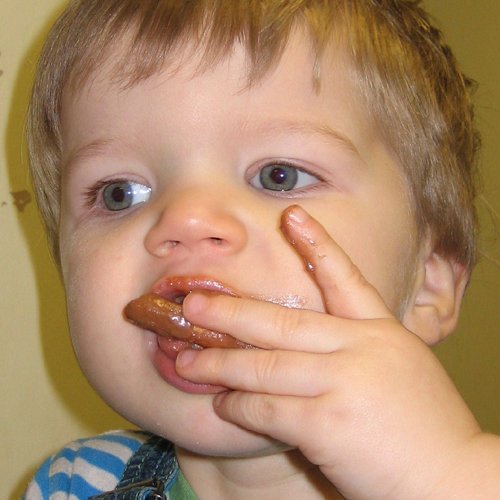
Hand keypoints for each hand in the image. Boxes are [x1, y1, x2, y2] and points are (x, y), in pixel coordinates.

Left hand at [176, 205, 481, 499]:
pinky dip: (239, 406)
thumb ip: (356, 349)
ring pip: (264, 366)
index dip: (317, 243)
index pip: (345, 278)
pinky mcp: (328, 424)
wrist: (456, 481)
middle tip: (192, 305)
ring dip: (219, 366)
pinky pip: (267, 408)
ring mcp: (344, 383)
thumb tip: (298, 345)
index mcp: (382, 331)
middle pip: (283, 322)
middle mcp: (361, 348)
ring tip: (188, 363)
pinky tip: (223, 404)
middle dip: (230, 313)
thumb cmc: (426, 428)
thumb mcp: (399, 368)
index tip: (291, 214)